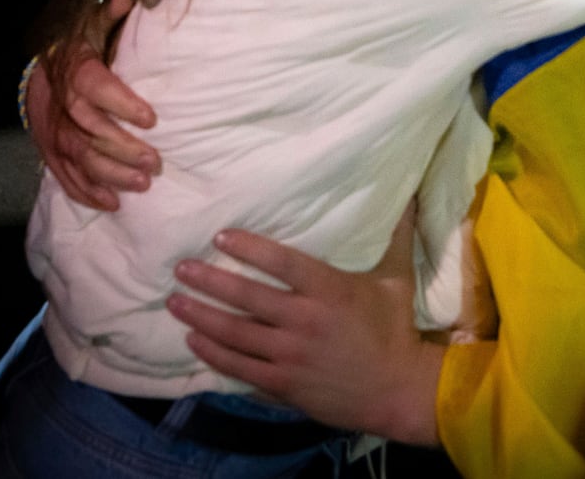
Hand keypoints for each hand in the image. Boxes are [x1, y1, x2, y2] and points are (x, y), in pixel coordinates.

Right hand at [31, 0, 158, 209]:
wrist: (38, 70)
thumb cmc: (77, 46)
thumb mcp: (90, 26)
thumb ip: (109, 15)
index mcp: (74, 72)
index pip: (95, 89)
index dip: (122, 104)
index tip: (152, 119)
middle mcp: (60, 106)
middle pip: (88, 131)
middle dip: (122, 149)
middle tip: (155, 162)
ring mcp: (53, 132)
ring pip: (78, 157)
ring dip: (110, 174)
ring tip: (142, 184)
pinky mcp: (50, 151)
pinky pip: (64, 175)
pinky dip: (86, 192)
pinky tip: (112, 203)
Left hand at [169, 202, 442, 444]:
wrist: (396, 389)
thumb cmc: (394, 329)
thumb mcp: (398, 279)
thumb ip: (397, 236)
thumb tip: (410, 194)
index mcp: (330, 291)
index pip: (282, 263)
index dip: (249, 248)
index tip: (220, 237)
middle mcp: (304, 320)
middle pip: (247, 296)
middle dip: (208, 281)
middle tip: (181, 269)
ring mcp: (290, 355)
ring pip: (234, 333)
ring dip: (201, 316)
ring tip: (175, 302)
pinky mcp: (283, 383)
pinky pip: (239, 367)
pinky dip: (212, 353)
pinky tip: (194, 340)